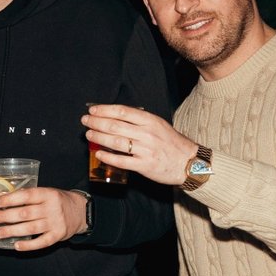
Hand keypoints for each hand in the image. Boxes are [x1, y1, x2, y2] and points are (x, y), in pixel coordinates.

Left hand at [0, 187, 87, 250]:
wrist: (80, 211)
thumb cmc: (55, 201)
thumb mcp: (43, 193)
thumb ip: (22, 195)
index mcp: (48, 194)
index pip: (27, 195)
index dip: (10, 199)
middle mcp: (52, 208)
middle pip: (26, 213)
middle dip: (6, 216)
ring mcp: (56, 223)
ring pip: (31, 228)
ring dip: (12, 231)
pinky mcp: (58, 236)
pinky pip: (42, 242)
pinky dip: (28, 245)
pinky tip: (16, 245)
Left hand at [81, 103, 197, 185]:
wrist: (190, 163)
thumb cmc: (172, 143)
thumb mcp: (159, 125)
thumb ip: (140, 121)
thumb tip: (116, 116)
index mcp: (150, 121)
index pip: (123, 112)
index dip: (105, 110)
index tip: (93, 110)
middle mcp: (147, 134)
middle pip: (116, 126)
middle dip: (97, 122)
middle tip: (85, 121)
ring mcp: (146, 150)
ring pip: (116, 142)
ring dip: (99, 137)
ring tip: (89, 134)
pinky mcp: (144, 165)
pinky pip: (122, 161)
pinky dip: (108, 157)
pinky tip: (98, 153)